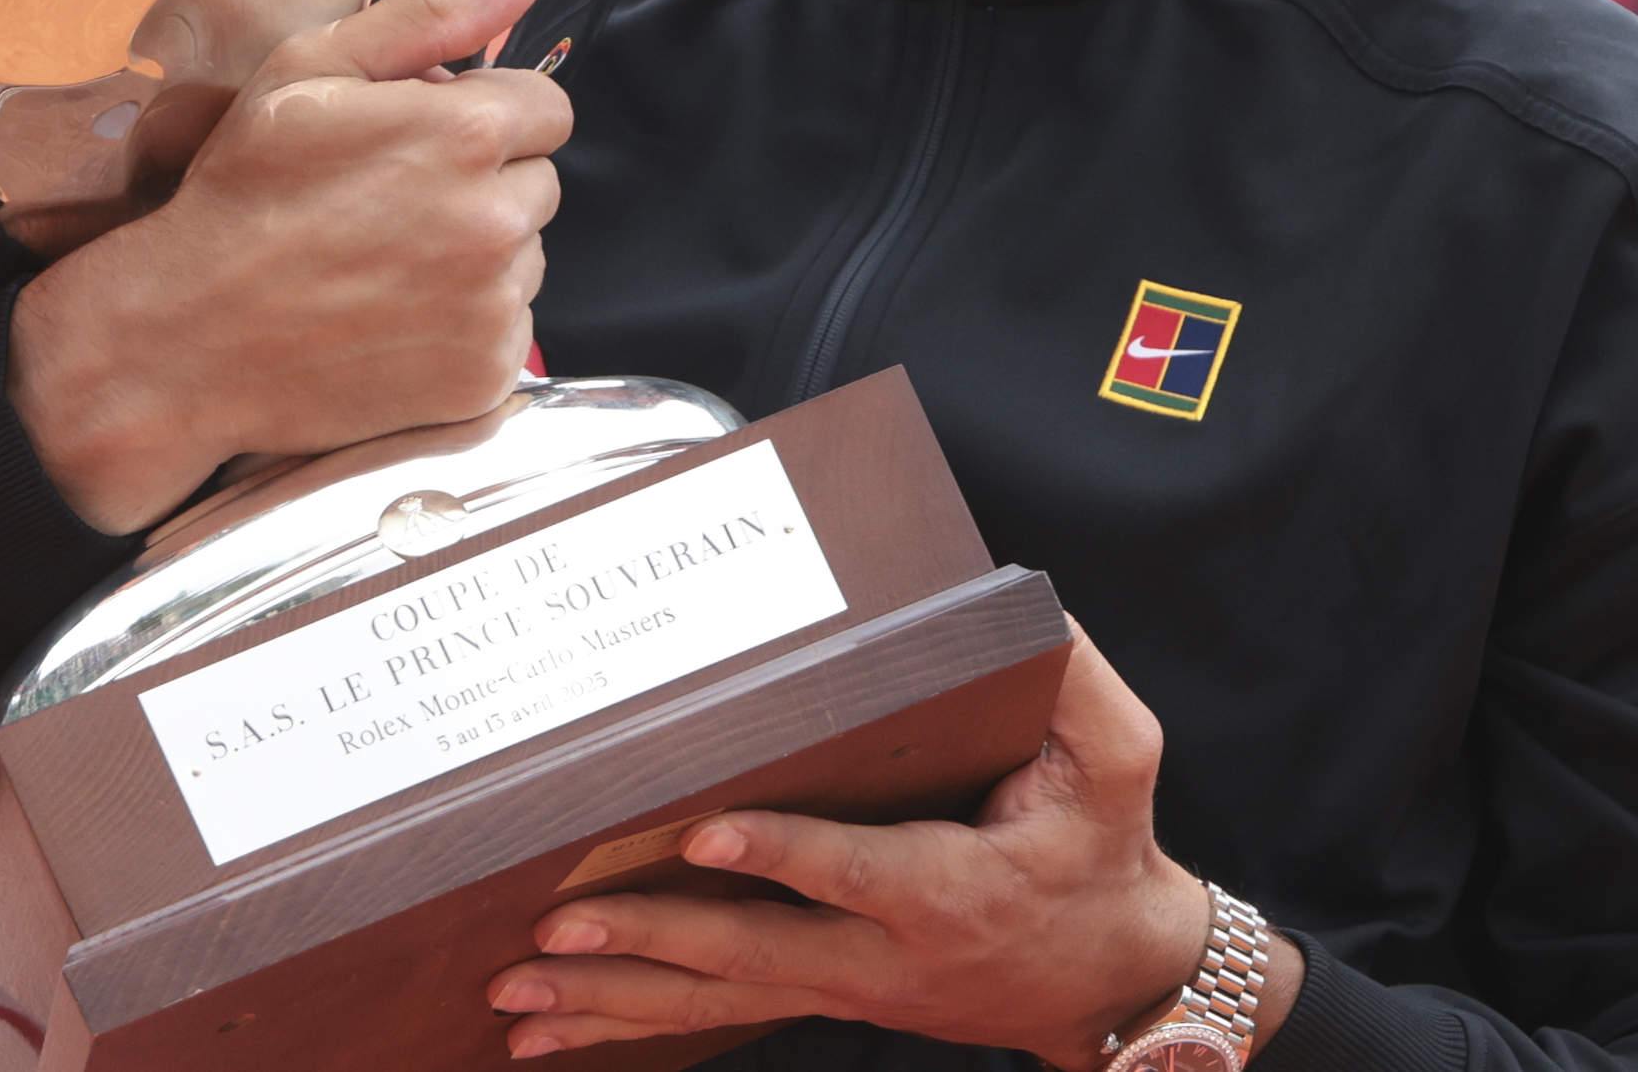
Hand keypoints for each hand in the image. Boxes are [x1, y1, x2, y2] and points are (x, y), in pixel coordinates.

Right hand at [6, 0, 569, 532]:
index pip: (546, 109)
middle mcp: (497, 220)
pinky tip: (392, 319)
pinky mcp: (486, 377)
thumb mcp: (311, 68)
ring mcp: (495, 307)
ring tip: (385, 265)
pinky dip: (465, 327)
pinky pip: (507, 331)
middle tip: (393, 205)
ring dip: (480, 256)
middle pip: (540, 184)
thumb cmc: (242, 193)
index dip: (486, 117)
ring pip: (526, 259)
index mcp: (468, 131)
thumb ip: (432, 13)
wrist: (186, 340)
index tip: (423, 141)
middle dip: (485, 184)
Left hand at [486, 629, 1284, 1066]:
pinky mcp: (818, 997)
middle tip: (556, 928)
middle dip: (647, 942)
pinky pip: (712, 1019)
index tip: (700, 834)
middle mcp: (881, 954)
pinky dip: (625, 1029)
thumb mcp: (1120, 764)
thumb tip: (1031, 608)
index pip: (852, 872)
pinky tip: (546, 1036)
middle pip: (751, 954)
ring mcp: (842, 988)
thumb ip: (1078, 686)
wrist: (1113, 978)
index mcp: (948, 886)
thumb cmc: (1101, 856)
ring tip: (517, 995)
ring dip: (611, 1000)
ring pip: (715, 1001)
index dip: (779, 855)